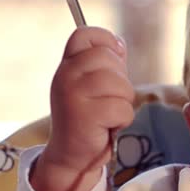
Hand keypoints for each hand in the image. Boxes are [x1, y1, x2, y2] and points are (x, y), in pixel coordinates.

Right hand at [31, 27, 134, 190]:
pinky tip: (107, 127)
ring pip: (121, 85)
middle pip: (109, 58)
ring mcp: (73, 94)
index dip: (106, 42)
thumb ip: (105, 64)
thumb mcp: (91, 86)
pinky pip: (123, 108)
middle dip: (120, 81)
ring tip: (108, 115)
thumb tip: (119, 43)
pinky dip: (122, 120)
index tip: (112, 63)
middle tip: (109, 99)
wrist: (71, 156)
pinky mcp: (85, 115)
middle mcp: (66, 75)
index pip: (85, 34)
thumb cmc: (87, 119)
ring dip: (123, 103)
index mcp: (67, 65)